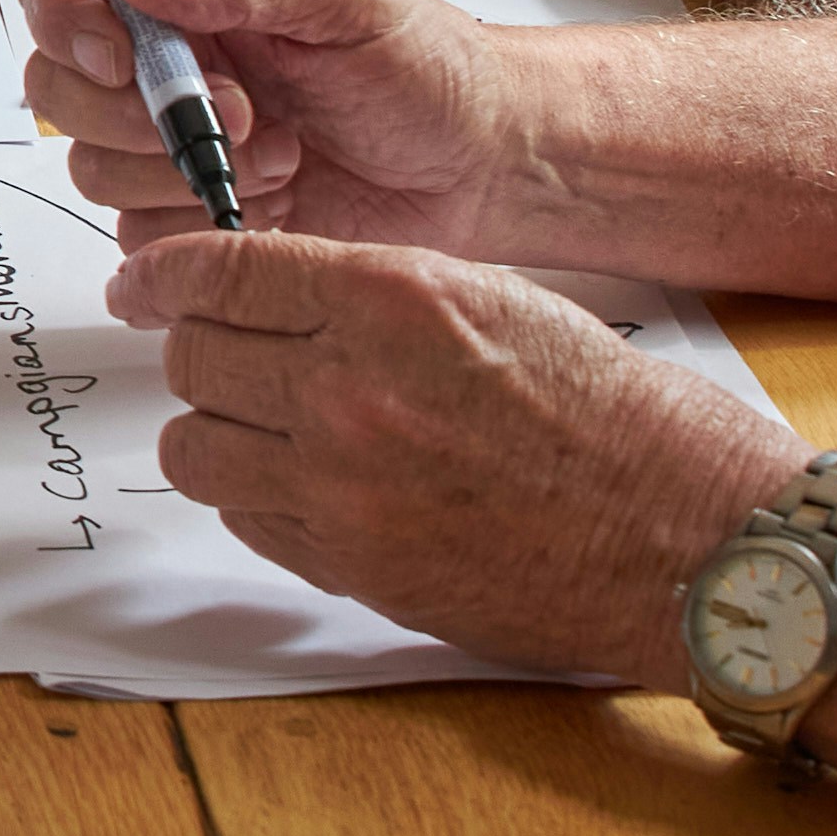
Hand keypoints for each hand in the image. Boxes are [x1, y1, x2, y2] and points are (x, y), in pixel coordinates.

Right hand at [12, 0, 529, 252]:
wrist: (480, 167)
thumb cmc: (428, 68)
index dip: (64, 14)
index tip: (118, 55)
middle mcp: (162, 62)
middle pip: (57, 84)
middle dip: (137, 113)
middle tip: (244, 114)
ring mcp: (169, 143)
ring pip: (93, 166)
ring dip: (184, 171)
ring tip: (284, 156)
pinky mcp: (189, 216)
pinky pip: (139, 235)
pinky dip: (202, 226)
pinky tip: (277, 206)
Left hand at [103, 226, 799, 683]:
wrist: (691, 542)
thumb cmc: (624, 423)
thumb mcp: (500, 301)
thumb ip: (378, 296)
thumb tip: (281, 297)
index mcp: (394, 297)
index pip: (222, 270)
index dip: (167, 274)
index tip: (145, 283)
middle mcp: (351, 387)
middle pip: (194, 358)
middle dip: (200, 349)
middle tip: (224, 353)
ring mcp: (343, 485)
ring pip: (197, 447)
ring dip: (219, 430)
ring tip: (266, 426)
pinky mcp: (352, 566)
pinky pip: (246, 520)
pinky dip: (257, 497)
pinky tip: (308, 483)